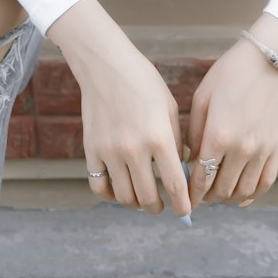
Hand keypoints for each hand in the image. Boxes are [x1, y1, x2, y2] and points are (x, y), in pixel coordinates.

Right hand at [48, 0, 189, 217]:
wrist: (106, 65)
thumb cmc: (144, 83)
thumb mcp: (169, 108)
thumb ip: (175, 141)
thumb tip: (180, 171)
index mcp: (159, 137)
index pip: (175, 185)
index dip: (183, 205)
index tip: (186, 212)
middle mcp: (134, 148)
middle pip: (148, 198)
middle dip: (159, 208)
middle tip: (162, 207)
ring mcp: (110, 151)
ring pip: (124, 197)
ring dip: (136, 204)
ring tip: (142, 198)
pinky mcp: (91, 150)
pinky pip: (99, 186)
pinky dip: (110, 195)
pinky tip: (119, 190)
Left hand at [186, 17, 277, 211]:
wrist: (267, 60)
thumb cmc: (229, 74)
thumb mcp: (202, 98)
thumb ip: (194, 133)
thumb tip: (191, 160)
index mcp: (219, 135)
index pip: (202, 179)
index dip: (191, 194)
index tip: (185, 198)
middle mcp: (242, 148)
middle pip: (222, 189)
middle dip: (207, 198)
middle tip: (199, 196)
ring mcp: (262, 150)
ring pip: (243, 191)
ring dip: (228, 199)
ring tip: (217, 195)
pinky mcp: (276, 148)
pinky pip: (265, 182)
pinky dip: (252, 195)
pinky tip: (241, 196)